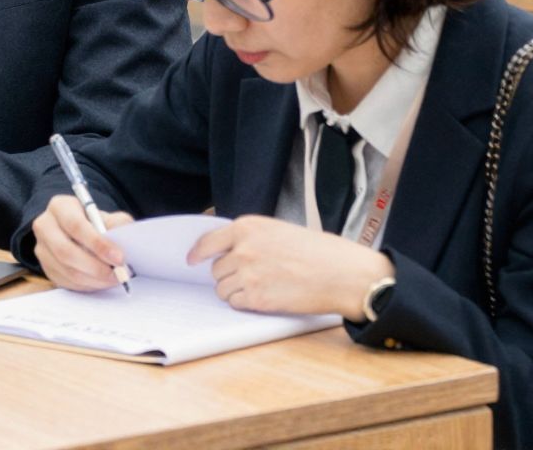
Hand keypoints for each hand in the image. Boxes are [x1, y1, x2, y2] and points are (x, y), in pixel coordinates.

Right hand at [32, 195, 133, 291]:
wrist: (74, 230)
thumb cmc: (91, 222)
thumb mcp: (104, 215)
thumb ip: (116, 222)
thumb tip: (126, 237)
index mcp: (59, 207)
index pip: (75, 225)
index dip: (98, 244)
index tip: (119, 257)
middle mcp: (44, 226)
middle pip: (66, 251)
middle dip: (96, 267)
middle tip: (118, 274)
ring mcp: (42, 249)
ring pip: (68, 271)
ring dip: (95, 279)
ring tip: (114, 278)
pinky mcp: (46, 268)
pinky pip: (67, 282)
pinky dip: (88, 285)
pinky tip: (102, 282)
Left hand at [191, 214, 391, 319]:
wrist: (341, 273)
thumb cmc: (317, 251)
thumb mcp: (278, 230)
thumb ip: (251, 237)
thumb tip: (230, 250)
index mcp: (247, 227)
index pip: (208, 241)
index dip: (198, 253)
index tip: (192, 260)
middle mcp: (242, 249)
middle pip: (216, 269)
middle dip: (227, 275)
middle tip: (246, 278)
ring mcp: (248, 275)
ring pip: (223, 289)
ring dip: (234, 291)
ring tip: (257, 289)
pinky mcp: (257, 299)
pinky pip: (236, 303)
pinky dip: (244, 304)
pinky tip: (262, 299)